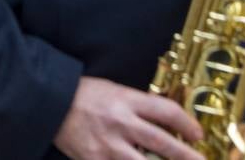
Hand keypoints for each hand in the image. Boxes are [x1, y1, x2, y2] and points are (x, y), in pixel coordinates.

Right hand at [53, 77, 202, 159]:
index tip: (197, 135)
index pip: (167, 111)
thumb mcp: (113, 90)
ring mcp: (107, 145)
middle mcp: (120, 122)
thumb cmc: (82, 95)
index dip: (188, 124)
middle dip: (188, 157)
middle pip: (163, 143)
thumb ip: (138, 106)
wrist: (47, 103)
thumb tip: (167, 123)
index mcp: (125, 100)